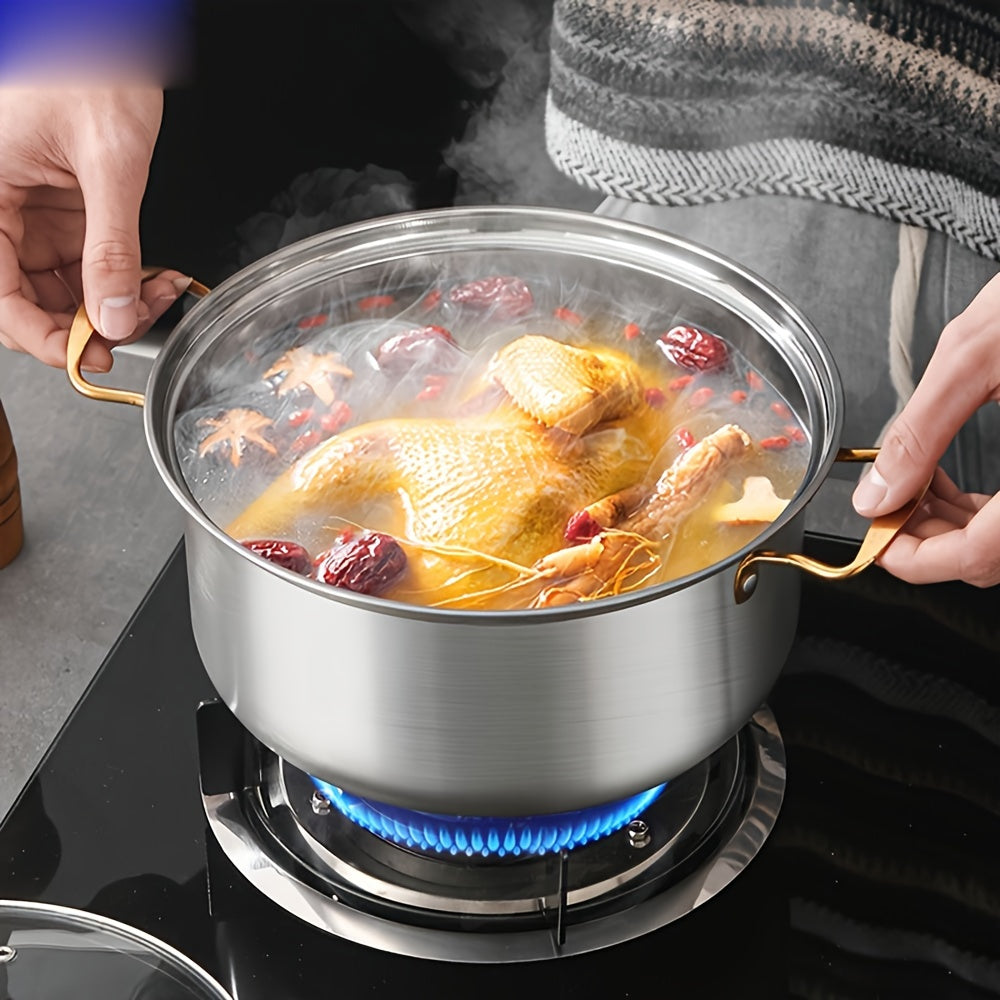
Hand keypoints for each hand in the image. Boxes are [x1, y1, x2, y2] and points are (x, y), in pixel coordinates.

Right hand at [0, 86, 185, 371]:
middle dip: (85, 326)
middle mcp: (3, 211)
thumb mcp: (109, 163)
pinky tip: (157, 280)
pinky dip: (126, 281)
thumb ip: (113, 246)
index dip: (42, 337)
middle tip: (132, 334)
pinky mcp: (67, 214)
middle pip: (29, 300)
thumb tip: (116, 313)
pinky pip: (90, 265)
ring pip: (64, 290)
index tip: (87, 356)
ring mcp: (35, 216)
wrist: (110, 35)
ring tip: (158, 298)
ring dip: (114, 306)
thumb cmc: (90, 67)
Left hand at [852, 272, 999, 586]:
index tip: (876, 540)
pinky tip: (942, 478)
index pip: (978, 556)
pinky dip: (976, 508)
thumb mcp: (974, 356)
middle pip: (989, 556)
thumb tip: (878, 493)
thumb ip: (920, 432)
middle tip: (885, 504)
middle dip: (926, 538)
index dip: (916, 559)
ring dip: (948, 524)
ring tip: (909, 484)